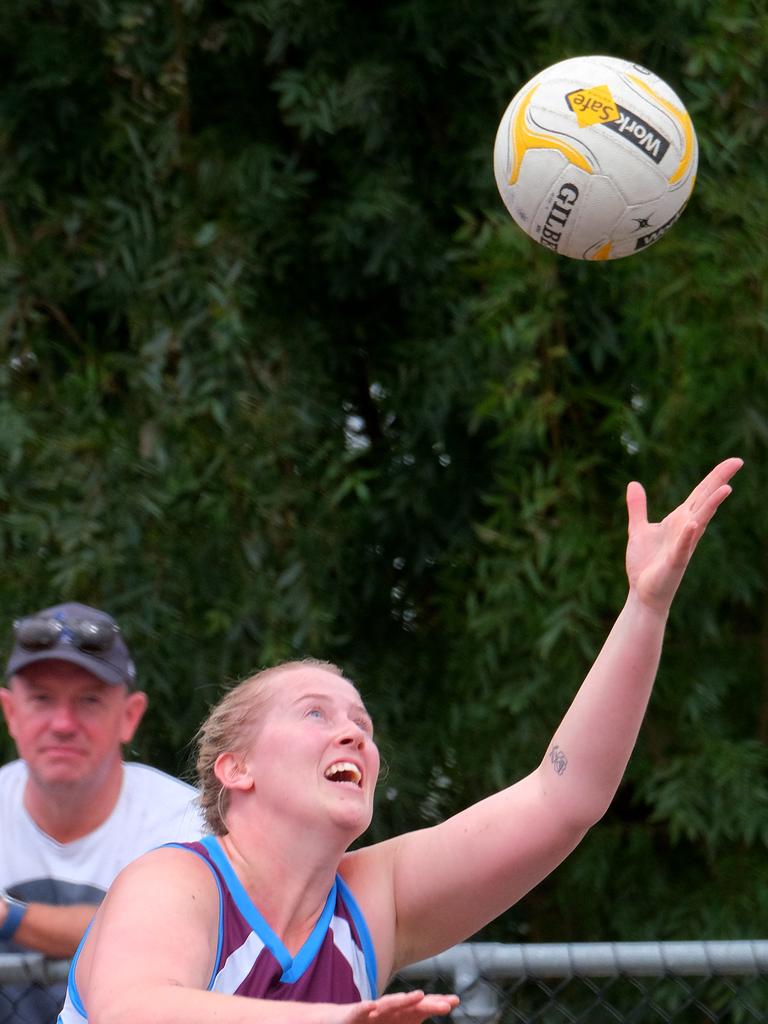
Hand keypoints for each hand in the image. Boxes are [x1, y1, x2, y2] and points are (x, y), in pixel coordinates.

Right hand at [338, 990, 459, 1023]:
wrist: (339, 1021)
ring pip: (388, 1005)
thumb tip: (429, 1015)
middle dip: (429, 1003)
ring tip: (419, 996)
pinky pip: (360, 1011)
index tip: (454, 1001)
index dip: (436, 1003)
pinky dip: (366, 1008)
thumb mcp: (395, 1023)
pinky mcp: (354, 1015)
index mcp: (397, 1014)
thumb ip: (411, 1019)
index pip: (419, 1008)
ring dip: (403, 1000)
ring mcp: (371, 1011)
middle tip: (447, 1004)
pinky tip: (372, 1006)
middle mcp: (387, 1009)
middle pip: (410, 1005)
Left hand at [625, 457, 741, 612]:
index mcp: (680, 520)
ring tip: (725, 488)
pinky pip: (682, 547)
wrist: (642, 594)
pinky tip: (693, 524)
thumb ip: (638, 507)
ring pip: (699, 521)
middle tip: (738, 462)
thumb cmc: (645, 564)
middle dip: (720, 481)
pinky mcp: (674, 562)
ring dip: (711, 506)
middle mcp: (686, 529)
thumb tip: (634, 483)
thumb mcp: (638, 529)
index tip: (735, 461)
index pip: (701, 493)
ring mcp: (683, 545)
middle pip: (705, 500)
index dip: (716, 476)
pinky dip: (687, 536)